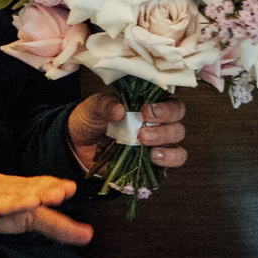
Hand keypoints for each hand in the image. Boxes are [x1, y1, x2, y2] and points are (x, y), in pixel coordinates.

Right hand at [0, 172, 91, 245]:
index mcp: (17, 191)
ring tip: (31, 202)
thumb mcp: (25, 216)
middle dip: (40, 192)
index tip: (69, 189)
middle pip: (21, 192)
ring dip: (15, 201)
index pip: (36, 186)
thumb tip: (89, 235)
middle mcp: (0, 193)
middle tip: (58, 193)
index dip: (52, 187)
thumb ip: (56, 225)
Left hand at [67, 93, 187, 174]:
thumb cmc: (92, 120)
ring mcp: (159, 139)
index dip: (164, 106)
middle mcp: (158, 119)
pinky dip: (168, 159)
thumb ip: (104, 104)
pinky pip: (174, 159)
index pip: (169, 99)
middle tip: (143, 132)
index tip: (146, 111)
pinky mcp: (156, 159)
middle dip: (164, 125)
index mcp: (147, 101)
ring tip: (146, 145)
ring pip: (177, 138)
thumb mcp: (92, 108)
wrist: (80, 145)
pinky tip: (153, 158)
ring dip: (165, 141)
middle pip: (177, 117)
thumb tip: (119, 109)